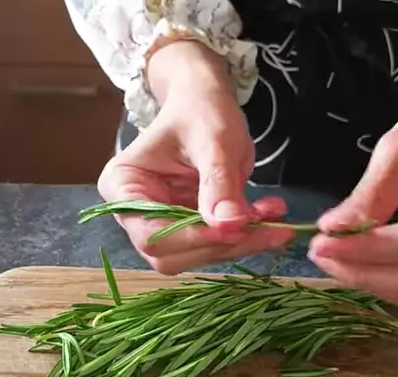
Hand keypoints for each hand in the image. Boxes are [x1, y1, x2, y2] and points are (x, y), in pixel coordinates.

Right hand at [98, 42, 294, 273]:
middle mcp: (135, 213)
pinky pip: (217, 245)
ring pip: (199, 254)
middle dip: (222, 244)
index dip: (193, 238)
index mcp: (122, 186)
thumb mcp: (213, 140)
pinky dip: (247, 237)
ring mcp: (162, 223)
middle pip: (173, 253)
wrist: (206, 101)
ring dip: (241, 243)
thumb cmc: (200, 110)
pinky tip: (271, 219)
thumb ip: (218, 183)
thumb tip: (230, 226)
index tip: (236, 228)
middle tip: (269, 228)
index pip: (151, 234)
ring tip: (275, 218)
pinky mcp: (190, 228)